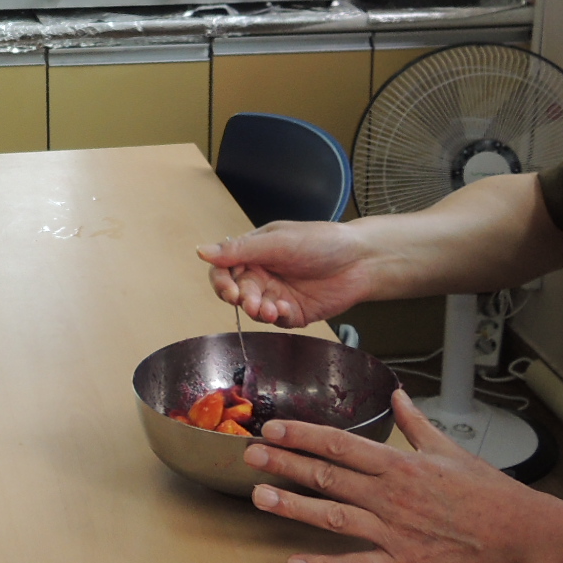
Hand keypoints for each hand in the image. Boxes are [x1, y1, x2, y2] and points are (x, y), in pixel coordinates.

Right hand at [198, 220, 376, 327]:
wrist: (361, 260)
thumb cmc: (322, 241)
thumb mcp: (278, 241)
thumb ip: (240, 250)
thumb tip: (201, 251)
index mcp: (254, 251)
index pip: (223, 268)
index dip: (221, 281)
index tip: (230, 291)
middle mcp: (262, 273)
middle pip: (236, 292)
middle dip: (241, 299)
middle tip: (252, 303)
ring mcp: (277, 294)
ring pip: (254, 310)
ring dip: (258, 311)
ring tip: (272, 309)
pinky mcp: (294, 312)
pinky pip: (277, 321)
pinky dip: (279, 317)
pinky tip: (288, 309)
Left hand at [239, 390, 549, 562]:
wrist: (521, 537)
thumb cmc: (490, 493)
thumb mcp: (451, 449)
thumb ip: (416, 424)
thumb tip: (397, 396)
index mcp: (401, 464)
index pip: (341, 443)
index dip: (303, 435)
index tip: (273, 428)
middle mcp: (391, 495)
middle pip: (328, 475)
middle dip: (285, 464)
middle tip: (249, 455)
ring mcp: (395, 531)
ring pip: (333, 517)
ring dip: (293, 507)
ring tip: (259, 497)